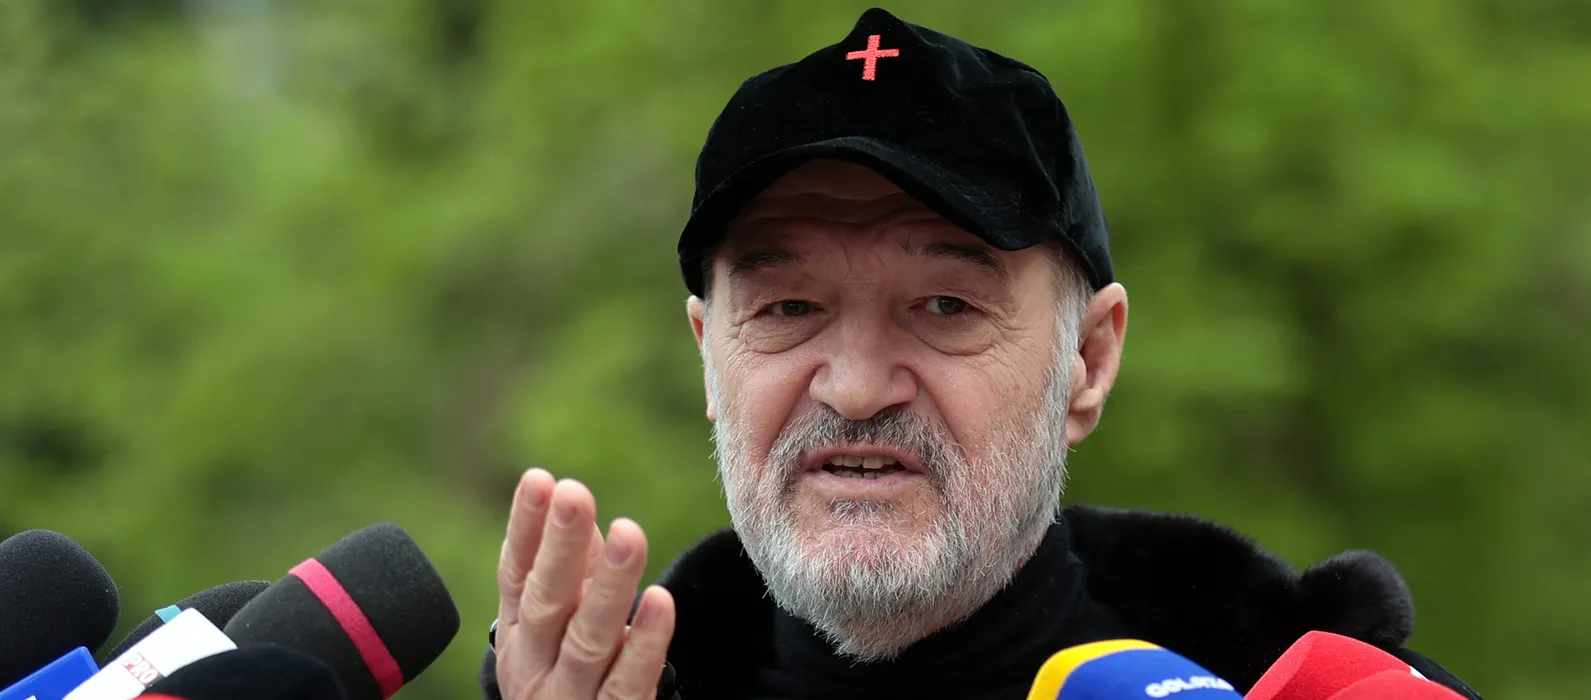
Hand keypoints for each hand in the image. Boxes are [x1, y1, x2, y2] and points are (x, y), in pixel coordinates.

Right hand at [495, 468, 676, 699]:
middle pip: (545, 602)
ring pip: (588, 639)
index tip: (540, 479)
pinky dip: (644, 642)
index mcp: (516, 633)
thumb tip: (577, 506)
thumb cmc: (567, 674)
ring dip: (610, 584)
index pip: (516, 574)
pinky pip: (628, 682)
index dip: (526, 527)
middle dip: (560, 547)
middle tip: (574, 494)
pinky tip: (659, 600)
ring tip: (629, 532)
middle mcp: (533, 665)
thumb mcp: (557, 625)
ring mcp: (569, 698)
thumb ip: (573, 571)